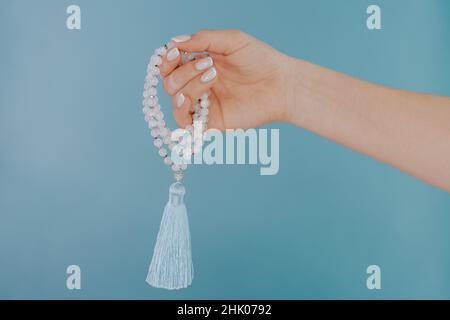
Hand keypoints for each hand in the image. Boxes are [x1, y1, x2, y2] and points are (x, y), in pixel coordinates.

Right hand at [159, 29, 292, 129]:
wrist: (282, 84)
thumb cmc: (261, 60)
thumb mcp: (232, 40)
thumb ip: (203, 39)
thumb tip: (173, 42)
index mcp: (200, 65)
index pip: (170, 66)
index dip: (166, 60)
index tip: (175, 52)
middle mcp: (199, 85)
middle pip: (171, 82)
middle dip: (185, 71)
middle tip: (210, 65)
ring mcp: (204, 105)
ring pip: (176, 100)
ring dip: (188, 85)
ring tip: (213, 76)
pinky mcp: (211, 122)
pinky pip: (185, 123)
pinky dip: (180, 110)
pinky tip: (189, 98)